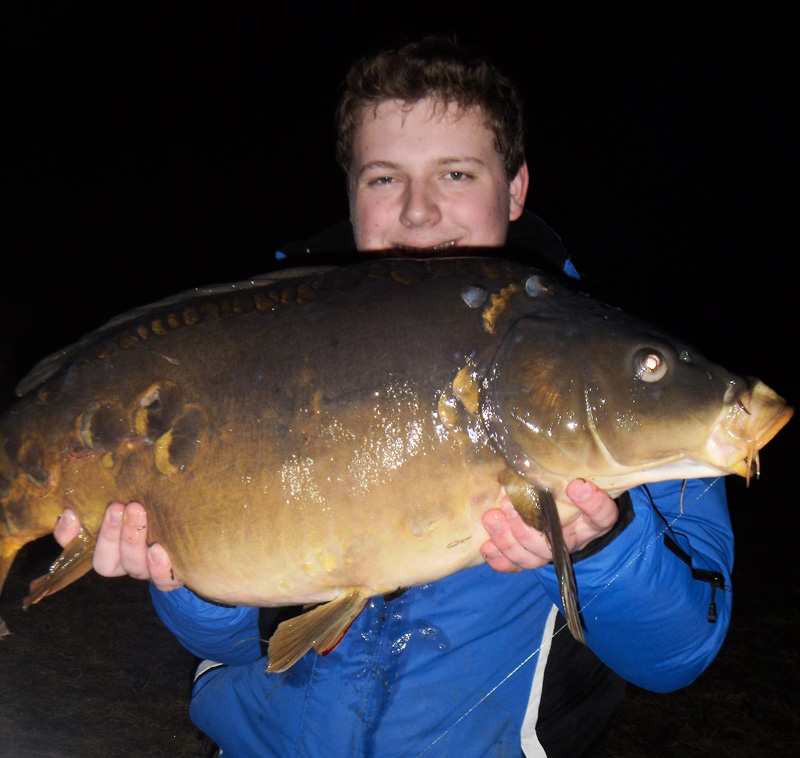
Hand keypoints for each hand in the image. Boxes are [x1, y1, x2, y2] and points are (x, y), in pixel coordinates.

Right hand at [53, 503, 182, 591]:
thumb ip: (104, 501)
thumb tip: (73, 508)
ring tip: (138, 511)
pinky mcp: (172, 576)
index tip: (73, 514)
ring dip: (132, 540)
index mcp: (108, 547)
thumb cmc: (156, 507)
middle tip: (117, 507)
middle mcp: (125, 563)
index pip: (78, 548)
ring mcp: (148, 570)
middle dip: (109, 534)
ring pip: (133, 566)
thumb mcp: (131, 501)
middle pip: (106, 561)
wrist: (193, 527)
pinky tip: (158, 549)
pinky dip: (159, 568)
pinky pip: (164, 581)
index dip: (69, 536)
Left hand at [480, 479, 618, 572]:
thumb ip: (564, 468)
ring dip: (509, 540)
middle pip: (557, 544)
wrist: (562, 510)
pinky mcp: (530, 558)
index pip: (602, 514)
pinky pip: (517, 566)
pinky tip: (487, 547)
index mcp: (594, 518)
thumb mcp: (572, 477)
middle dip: (528, 527)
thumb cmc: (566, 488)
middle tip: (508, 505)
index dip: (592, 504)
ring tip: (491, 519)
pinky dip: (501, 559)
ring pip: (534, 557)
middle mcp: (575, 537)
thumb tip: (539, 444)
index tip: (576, 486)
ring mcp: (552, 551)